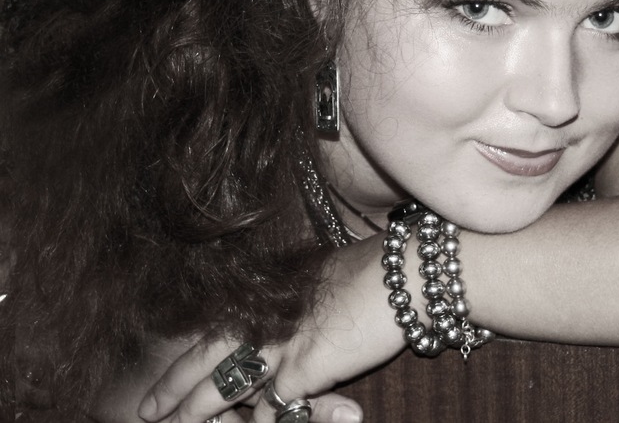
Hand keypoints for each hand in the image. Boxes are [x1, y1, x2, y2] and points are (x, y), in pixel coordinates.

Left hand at [137, 236, 403, 422]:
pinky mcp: (304, 369)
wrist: (410, 272)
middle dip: (175, 388)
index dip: (191, 353)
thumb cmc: (383, 270)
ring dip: (200, 415)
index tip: (171, 372)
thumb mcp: (329, 277)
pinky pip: (272, 411)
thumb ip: (304, 298)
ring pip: (224, 388)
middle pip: (206, 358)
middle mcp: (267, 316)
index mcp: (271, 291)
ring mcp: (281, 343)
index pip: (218, 327)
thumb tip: (296, 303)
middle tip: (147, 412)